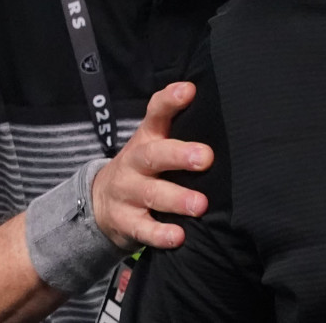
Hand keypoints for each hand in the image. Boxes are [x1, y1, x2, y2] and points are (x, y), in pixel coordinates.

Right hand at [90, 82, 213, 250]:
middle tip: (206, 157)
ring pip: (152, 193)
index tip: (189, 90)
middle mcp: (135, 162)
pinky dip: (159, 234)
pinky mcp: (125, 221)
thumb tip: (225, 117)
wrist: (100, 202)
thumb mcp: (155, 143)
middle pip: (154, 155)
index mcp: (147, 138)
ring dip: (176, 199)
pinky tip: (178, 237)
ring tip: (200, 205)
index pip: (156, 113)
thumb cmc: (145, 167)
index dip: (170, 101)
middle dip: (179, 155)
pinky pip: (142, 229)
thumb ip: (182, 128)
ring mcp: (128, 192)